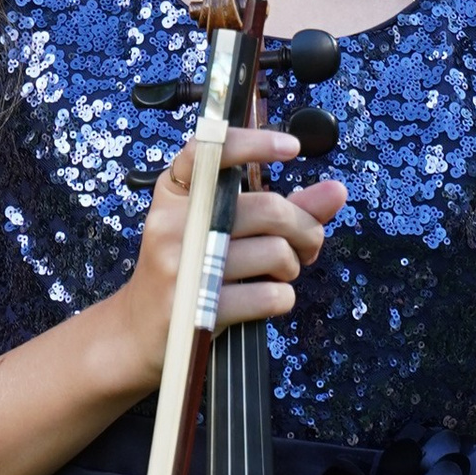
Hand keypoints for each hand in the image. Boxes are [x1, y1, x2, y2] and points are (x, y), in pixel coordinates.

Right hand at [98, 126, 345, 392]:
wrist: (138, 331)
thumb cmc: (189, 271)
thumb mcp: (219, 229)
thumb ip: (280, 208)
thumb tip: (336, 192)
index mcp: (176, 192)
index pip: (212, 151)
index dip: (254, 143)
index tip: (292, 147)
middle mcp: (174, 222)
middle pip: (269, 209)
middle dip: (305, 229)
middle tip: (308, 244)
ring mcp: (183, 265)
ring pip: (276, 253)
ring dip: (291, 267)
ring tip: (277, 274)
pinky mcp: (196, 306)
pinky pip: (270, 296)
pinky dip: (282, 298)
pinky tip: (265, 299)